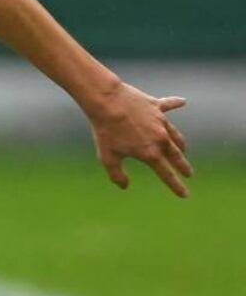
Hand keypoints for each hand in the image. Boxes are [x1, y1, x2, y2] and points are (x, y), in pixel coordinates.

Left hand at [84, 80, 190, 196]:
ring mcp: (160, 121)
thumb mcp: (107, 157)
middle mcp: (160, 138)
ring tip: (183, 149)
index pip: (166, 174)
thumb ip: (116, 174)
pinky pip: (168, 105)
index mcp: (150, 153)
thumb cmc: (105, 130)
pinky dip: (175, 103)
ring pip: (175, 135)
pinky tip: (182, 101)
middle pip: (176, 156)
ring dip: (180, 143)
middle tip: (189, 173)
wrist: (106, 101)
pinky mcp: (155, 106)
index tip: (185, 195)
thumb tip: (124, 186)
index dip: (176, 186)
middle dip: (183, 166)